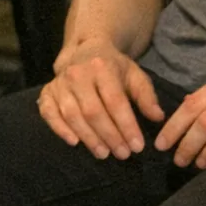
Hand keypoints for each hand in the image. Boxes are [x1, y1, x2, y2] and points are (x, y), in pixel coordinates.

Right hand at [37, 39, 163, 159]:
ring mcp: (59, 83)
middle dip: (109, 136)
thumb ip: (146, 96)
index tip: (137, 146)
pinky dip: (59, 129)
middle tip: (123, 154)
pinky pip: (49, 113)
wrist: (85, 51)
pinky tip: (74, 143)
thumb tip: (157, 117)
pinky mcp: (47, 92)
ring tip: (104, 154)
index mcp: (102, 67)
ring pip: (72, 115)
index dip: (126, 125)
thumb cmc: (113, 68)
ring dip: (88, 138)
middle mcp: (77, 74)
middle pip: (93, 111)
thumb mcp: (134, 75)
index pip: (115, 101)